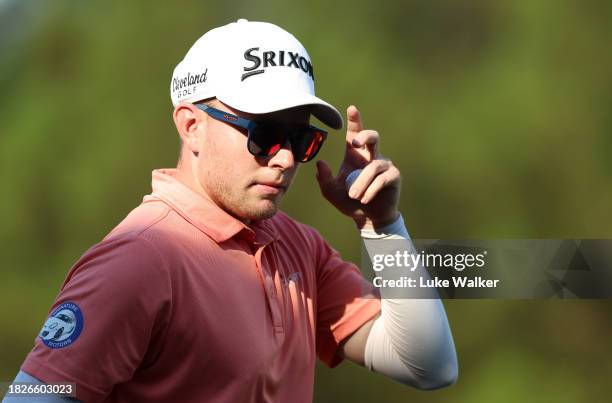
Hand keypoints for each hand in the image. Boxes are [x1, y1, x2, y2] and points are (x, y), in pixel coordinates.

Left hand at [316, 105, 400, 229]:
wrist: (367, 218)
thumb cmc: (350, 202)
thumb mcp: (331, 192)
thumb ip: (324, 179)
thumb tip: (320, 162)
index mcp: (355, 156)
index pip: (354, 134)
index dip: (355, 121)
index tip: (352, 108)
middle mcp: (371, 156)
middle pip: (372, 137)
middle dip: (364, 136)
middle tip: (355, 143)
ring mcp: (384, 165)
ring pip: (373, 167)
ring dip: (362, 182)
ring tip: (354, 196)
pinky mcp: (394, 176)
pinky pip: (382, 179)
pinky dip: (371, 189)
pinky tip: (364, 199)